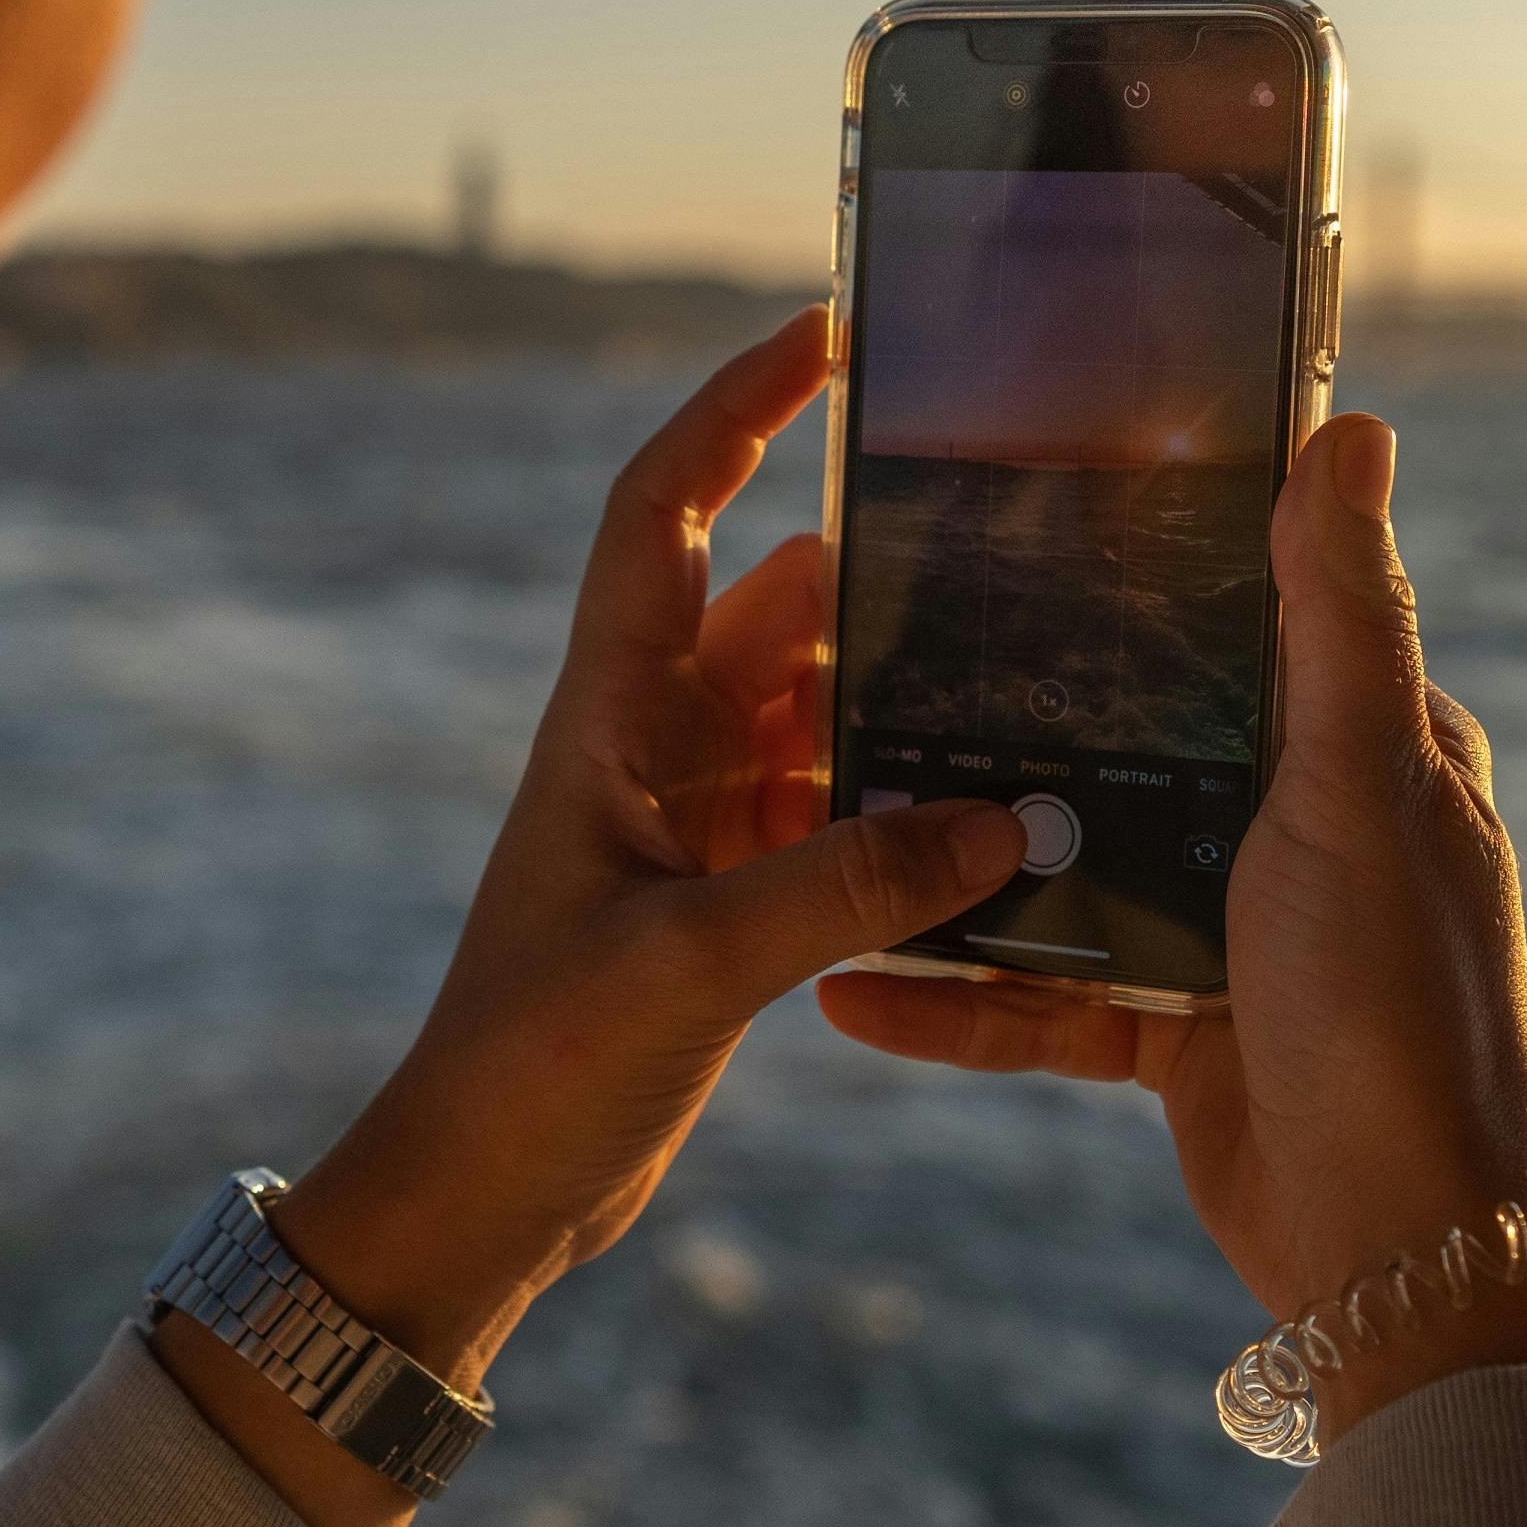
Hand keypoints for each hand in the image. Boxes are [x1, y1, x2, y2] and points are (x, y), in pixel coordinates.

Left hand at [200, 317, 1020, 1513]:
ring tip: (1047, 652)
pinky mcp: (731, 902)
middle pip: (776, 602)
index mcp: (609, 718)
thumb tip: (1013, 819)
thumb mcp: (690, 965)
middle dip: (878, 551)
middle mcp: (651, 748)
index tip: (823, 329)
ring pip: (821, 709)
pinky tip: (1010, 809)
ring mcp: (694, 824)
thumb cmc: (535, 1066)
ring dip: (911, 687)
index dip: (735, 410)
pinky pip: (841, 813)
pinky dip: (913, 802)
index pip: (664, 510)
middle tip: (1014, 508)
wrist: (478, 1196)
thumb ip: (849, 884)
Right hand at [814, 415, 1526, 1440]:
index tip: (1020, 517)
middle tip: (869, 663)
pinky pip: (1041, 1000)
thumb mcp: (1360, 784)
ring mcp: (1232, 936)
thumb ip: (1340, 618)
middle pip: (1132, 743)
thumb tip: (1354, 431)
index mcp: (1366, 750)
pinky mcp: (1174, 1035)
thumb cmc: (1400, 1002)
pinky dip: (953, 1001)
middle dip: (1013, 715)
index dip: (1149, 569)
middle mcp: (1300, 830)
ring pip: (1066, 871)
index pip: (1253, 621)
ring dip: (955, 868)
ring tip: (829, 828)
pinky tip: (847, 995)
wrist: (1399, 1250)